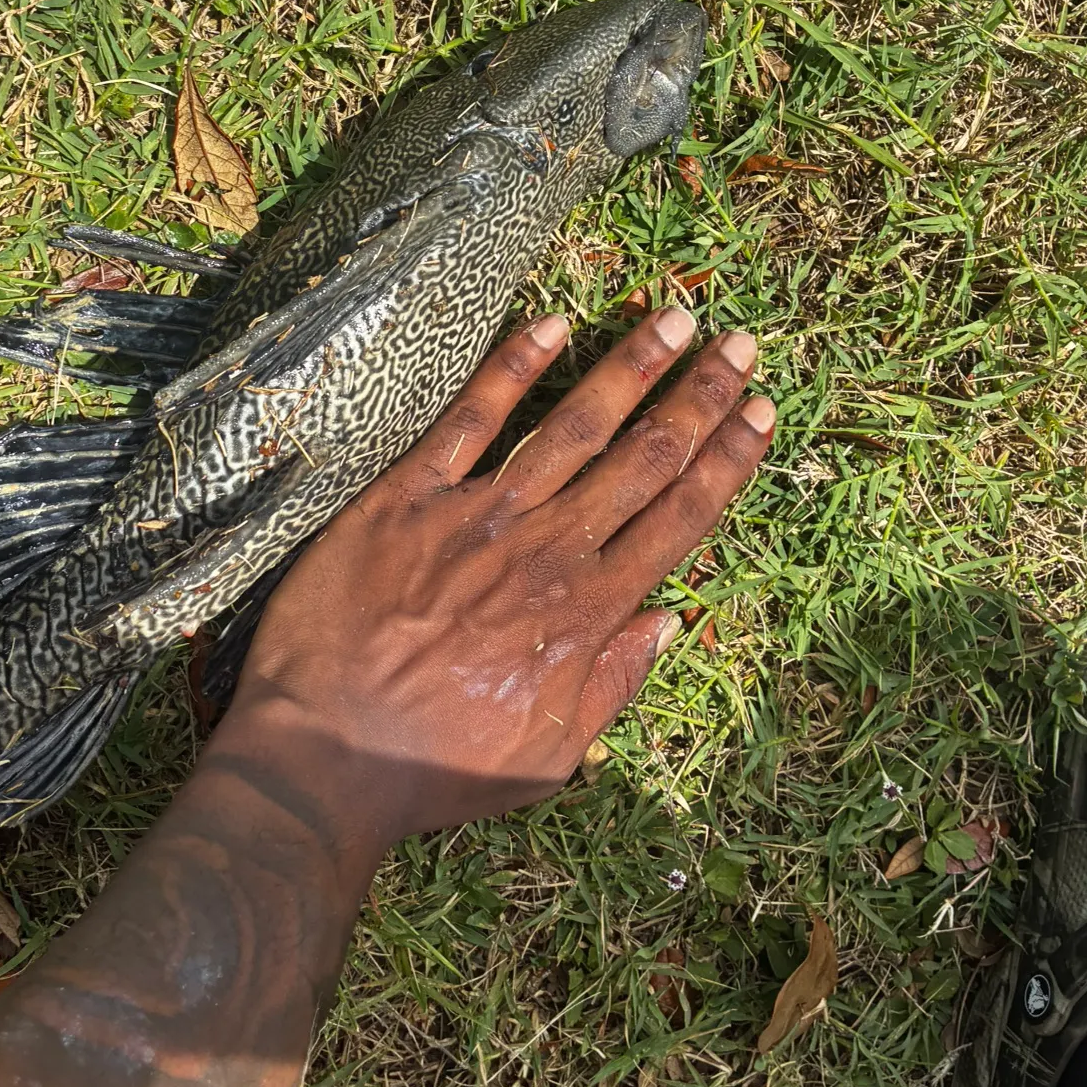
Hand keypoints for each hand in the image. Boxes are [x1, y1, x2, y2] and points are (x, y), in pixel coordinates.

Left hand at [224, 308, 773, 844]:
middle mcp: (547, 549)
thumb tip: (668, 619)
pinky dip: (510, 368)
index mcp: (586, 612)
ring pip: (572, 426)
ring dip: (630, 368)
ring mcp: (478, 515)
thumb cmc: (437, 768)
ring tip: (675, 319)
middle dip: (699, 398)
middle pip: (642, 459)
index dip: (727, 461)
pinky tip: (550, 324)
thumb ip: (612, 685)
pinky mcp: (408, 496)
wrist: (324, 753)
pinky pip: (467, 419)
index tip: (762, 412)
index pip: (679, 519)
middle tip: (739, 344)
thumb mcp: (549, 757)